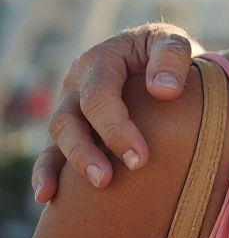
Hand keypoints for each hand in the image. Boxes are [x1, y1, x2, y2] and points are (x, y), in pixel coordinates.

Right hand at [32, 23, 198, 201]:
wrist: (161, 59)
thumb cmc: (168, 53)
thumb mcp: (173, 41)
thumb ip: (172, 57)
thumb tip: (164, 91)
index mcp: (102, 58)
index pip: (99, 96)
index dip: (116, 128)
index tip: (140, 158)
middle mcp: (78, 81)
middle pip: (69, 118)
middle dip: (87, 151)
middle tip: (108, 180)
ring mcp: (70, 103)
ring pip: (58, 135)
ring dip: (73, 163)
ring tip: (95, 186)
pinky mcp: (70, 126)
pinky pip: (50, 150)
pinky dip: (46, 172)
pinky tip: (47, 195)